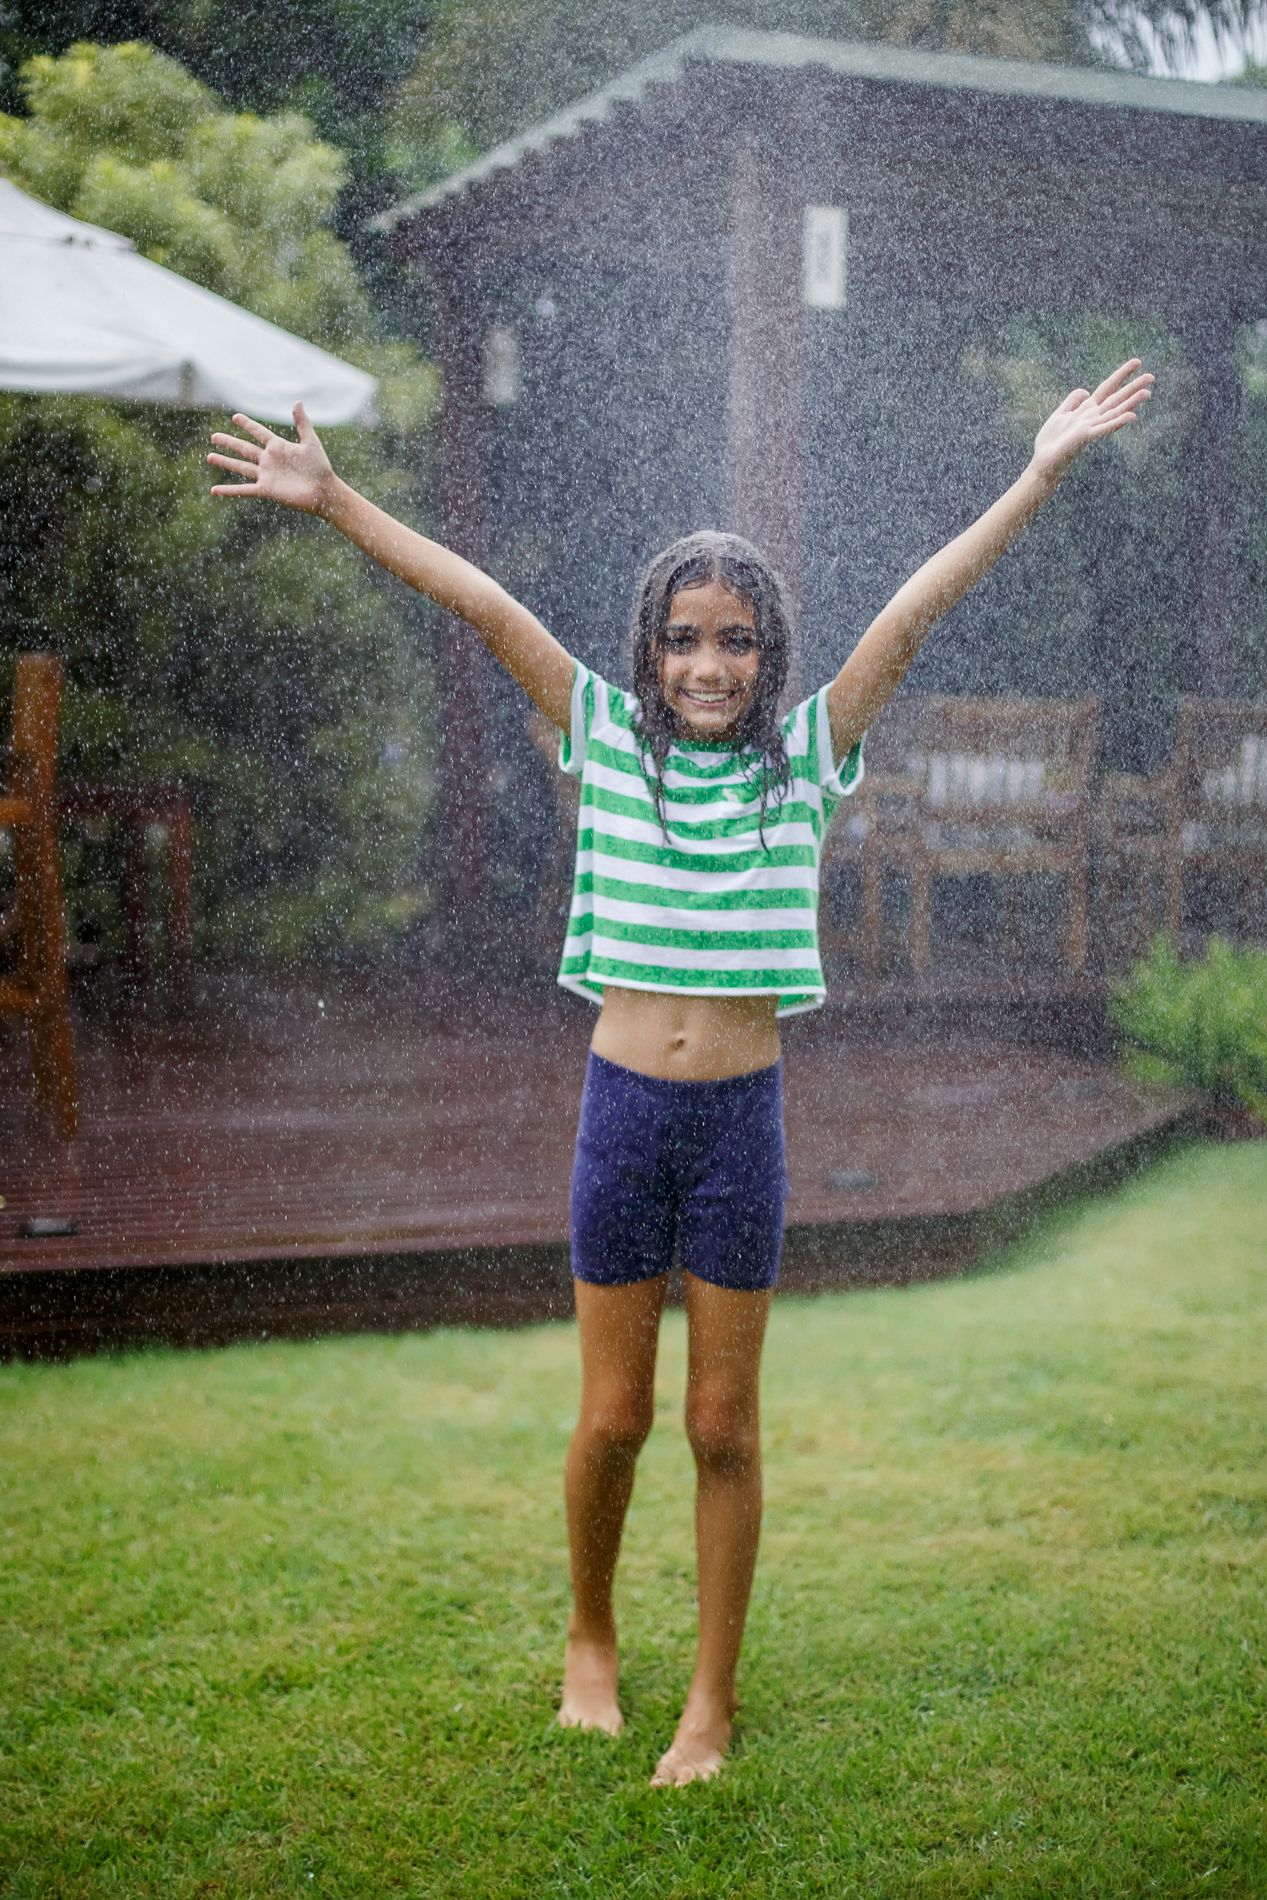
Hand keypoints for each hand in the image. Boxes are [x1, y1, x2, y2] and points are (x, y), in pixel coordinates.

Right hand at [207, 402, 338, 514]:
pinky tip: (214, 490)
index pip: (259, 433)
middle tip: (214, 436)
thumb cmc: (320, 468)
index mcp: (278, 447)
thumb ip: (302, 423)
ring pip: (240, 467)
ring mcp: (266, 475)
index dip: (247, 425)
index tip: (235, 417)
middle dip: (229, 442)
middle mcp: (269, 460)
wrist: (323, 491)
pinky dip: (228, 490)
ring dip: (225, 461)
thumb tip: (297, 401)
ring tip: (209, 456)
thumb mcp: (311, 442)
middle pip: (244, 448)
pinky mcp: (266, 489)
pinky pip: (243, 489)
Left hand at [1031, 358, 1153, 479]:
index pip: (1108, 388)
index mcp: (1087, 409)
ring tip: (1147, 392)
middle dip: (1133, 387)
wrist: (1044, 461)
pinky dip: (1117, 422)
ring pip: (1115, 412)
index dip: (1121, 374)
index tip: (1137, 362)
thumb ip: (1073, 401)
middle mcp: (1093, 417)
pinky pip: (1104, 428)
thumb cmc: (1052, 441)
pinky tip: (1131, 417)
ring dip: (1131, 403)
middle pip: (1116, 399)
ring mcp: (1091, 426)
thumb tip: (1086, 391)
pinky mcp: (1085, 436)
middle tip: (1152, 376)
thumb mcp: (1061, 414)